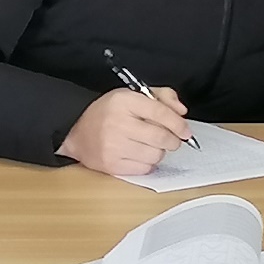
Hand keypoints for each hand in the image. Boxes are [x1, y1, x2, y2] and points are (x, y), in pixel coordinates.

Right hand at [57, 87, 191, 175]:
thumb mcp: (134, 94)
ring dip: (160, 152)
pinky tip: (141, 155)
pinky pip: (143, 169)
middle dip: (173, 140)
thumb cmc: (110, 112)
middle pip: (160, 137)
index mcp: (125, 101)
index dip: (178, 124)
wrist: (77, 131)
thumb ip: (162, 97)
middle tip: (173, 140)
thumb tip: (181, 112)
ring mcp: (113, 146)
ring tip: (152, 145)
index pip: (160, 113)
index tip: (186, 131)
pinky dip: (148, 164)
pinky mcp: (110, 165)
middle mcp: (118, 123)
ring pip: (154, 155)